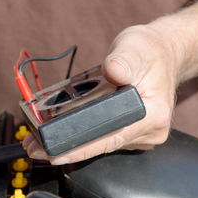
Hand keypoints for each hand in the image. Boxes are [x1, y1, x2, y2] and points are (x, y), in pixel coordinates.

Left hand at [23, 24, 182, 163]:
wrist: (164, 53)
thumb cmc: (149, 51)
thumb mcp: (135, 46)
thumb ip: (123, 58)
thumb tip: (113, 71)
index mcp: (153, 114)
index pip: (113, 138)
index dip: (83, 148)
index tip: (56, 152)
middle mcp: (149, 131)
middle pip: (103, 146)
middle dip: (68, 147)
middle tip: (34, 146)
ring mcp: (140, 135)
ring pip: (102, 144)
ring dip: (72, 143)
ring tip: (39, 140)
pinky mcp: (130, 133)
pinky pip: (104, 138)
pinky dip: (83, 135)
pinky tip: (61, 132)